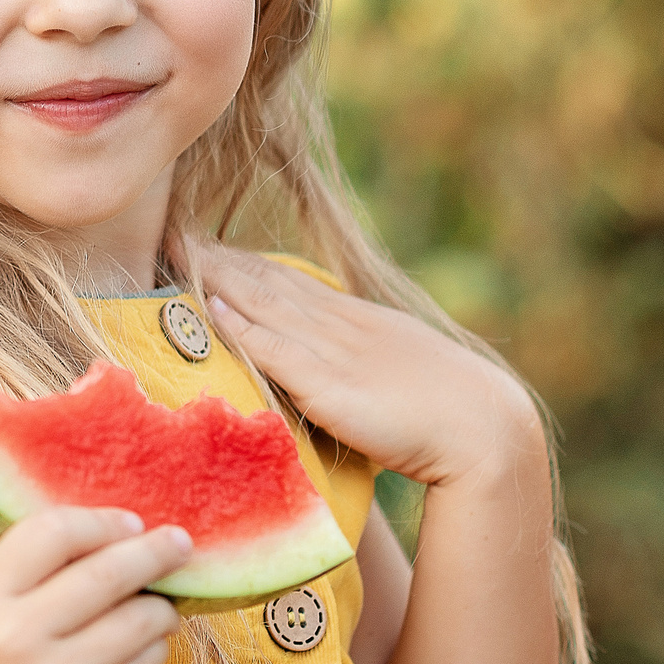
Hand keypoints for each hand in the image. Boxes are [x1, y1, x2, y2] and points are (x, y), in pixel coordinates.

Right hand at [0, 508, 191, 663]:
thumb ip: (24, 578)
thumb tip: (112, 538)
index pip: (53, 533)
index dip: (99, 522)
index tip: (129, 522)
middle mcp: (17, 640)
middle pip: (109, 572)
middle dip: (154, 552)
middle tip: (179, 543)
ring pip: (139, 620)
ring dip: (159, 607)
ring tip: (158, 607)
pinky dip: (151, 650)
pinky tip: (140, 649)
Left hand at [179, 236, 542, 489]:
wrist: (484, 429)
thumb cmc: (448, 413)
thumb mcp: (397, 371)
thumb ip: (360, 363)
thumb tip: (339, 370)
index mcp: (357, 321)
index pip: (289, 282)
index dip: (246, 263)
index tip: (209, 246)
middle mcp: (340, 327)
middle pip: (268, 282)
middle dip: (220, 259)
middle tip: (179, 234)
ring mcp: (333, 353)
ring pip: (264, 304)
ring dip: (219, 279)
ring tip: (181, 254)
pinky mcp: (329, 386)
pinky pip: (276, 350)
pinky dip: (242, 327)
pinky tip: (213, 309)